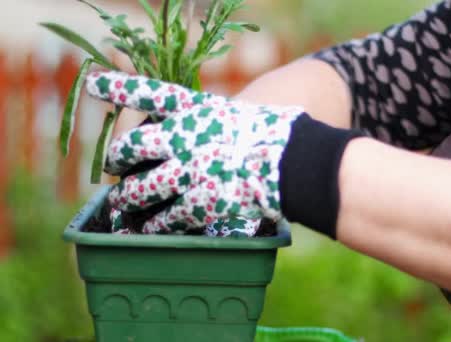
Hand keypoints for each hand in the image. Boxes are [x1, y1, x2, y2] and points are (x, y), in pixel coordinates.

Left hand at [86, 71, 304, 233]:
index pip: (148, 93)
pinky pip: (166, 217)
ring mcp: (189, 172)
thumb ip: (207, 122)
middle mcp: (184, 137)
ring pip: (141, 189)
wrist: (295, 161)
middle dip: (116, 158)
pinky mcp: (201, 202)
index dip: (118, 88)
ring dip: (128, 198)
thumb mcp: (235, 114)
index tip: (93, 84)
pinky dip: (155, 224)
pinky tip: (149, 227)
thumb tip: (187, 135)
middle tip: (112, 164)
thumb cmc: (272, 134)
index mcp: (195, 109)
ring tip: (122, 204)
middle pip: (130, 146)